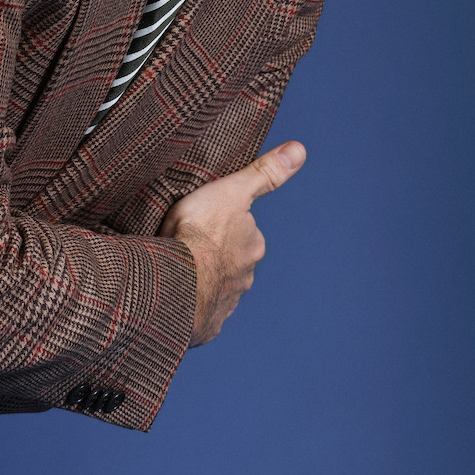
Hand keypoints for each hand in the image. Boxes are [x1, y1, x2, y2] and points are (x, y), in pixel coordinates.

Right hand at [157, 141, 304, 344]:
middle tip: (189, 242)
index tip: (204, 220)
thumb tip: (300, 149)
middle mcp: (245, 276)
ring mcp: (226, 302)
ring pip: (216, 285)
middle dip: (215, 253)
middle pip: (231, 259)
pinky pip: (200, 310)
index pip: (243, 230)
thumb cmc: (200, 233)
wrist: (175, 282)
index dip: (224, 223)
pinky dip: (191, 302)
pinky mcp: (207, 324)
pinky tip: (176, 294)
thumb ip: (264, 173)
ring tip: (178, 267)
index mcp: (252, 245)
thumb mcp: (232, 190)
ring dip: (202, 277)